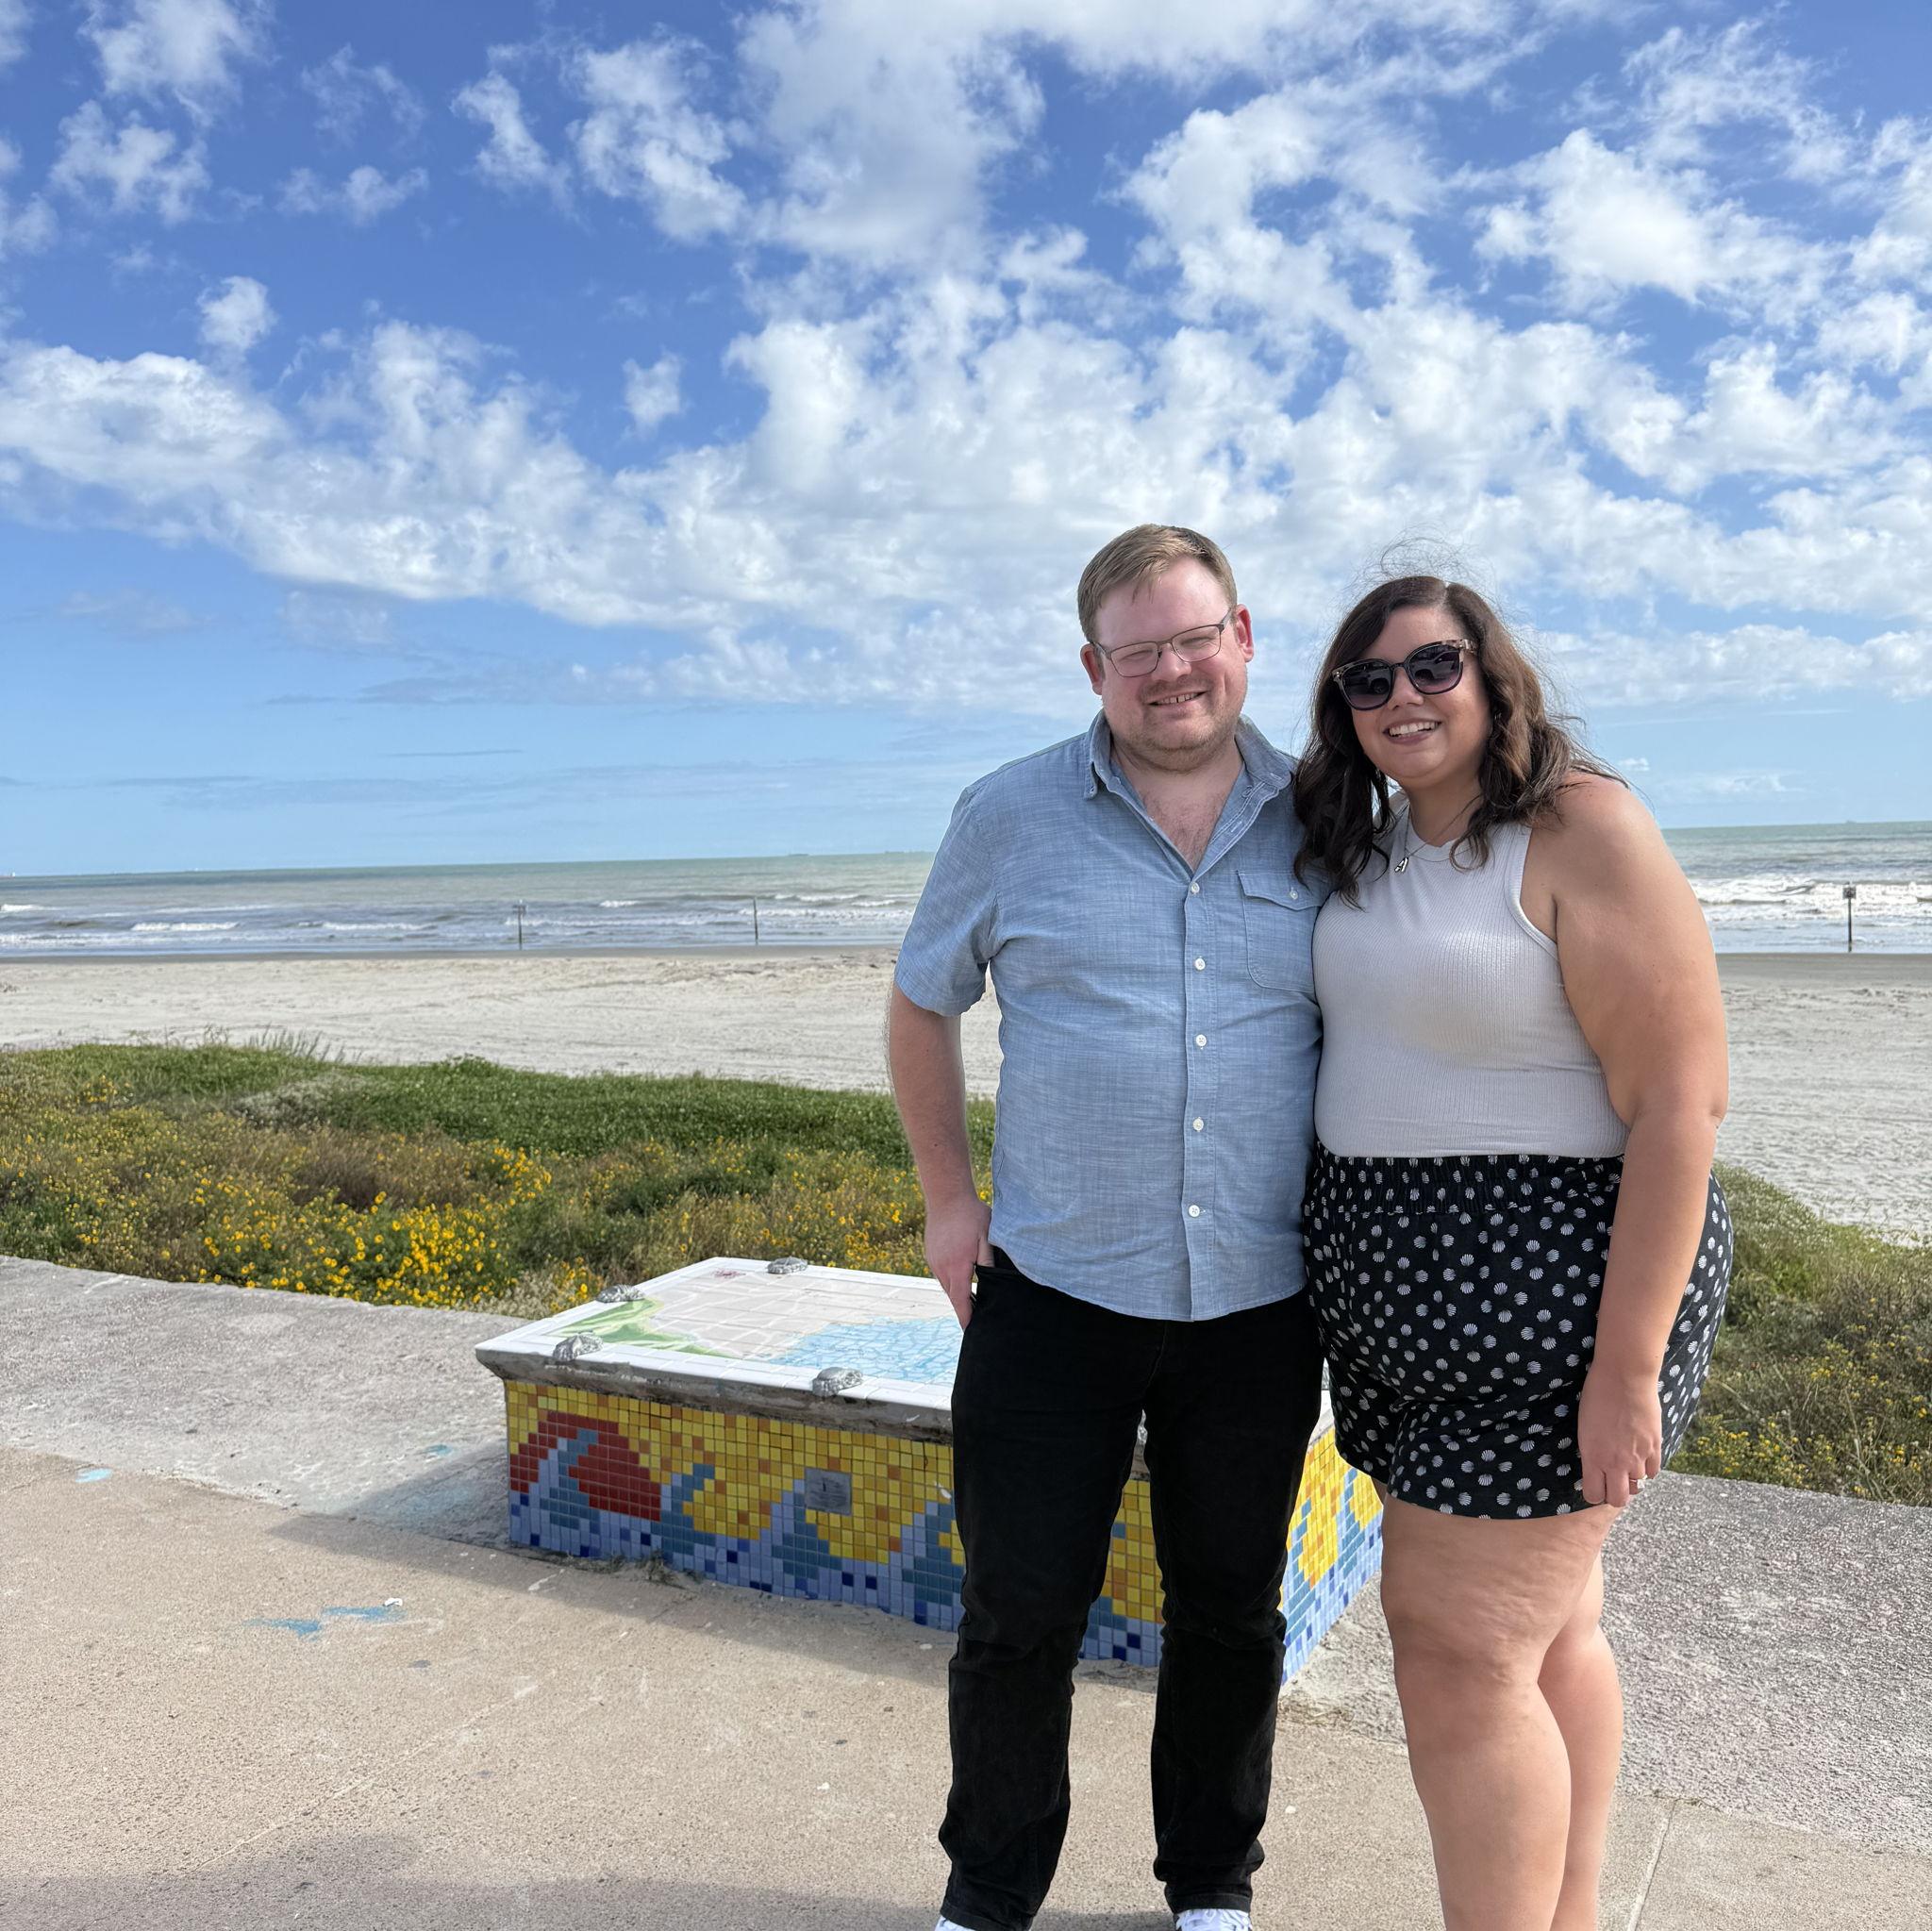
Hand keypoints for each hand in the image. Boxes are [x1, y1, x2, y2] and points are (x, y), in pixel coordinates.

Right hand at [924, 1191, 992, 1327]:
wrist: (946, 1195)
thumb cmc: (971, 1215)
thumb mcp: (987, 1237)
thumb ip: (988, 1261)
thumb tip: (991, 1283)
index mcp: (957, 1266)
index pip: (961, 1300)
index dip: (966, 1317)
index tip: (970, 1331)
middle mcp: (942, 1267)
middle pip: (953, 1296)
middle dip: (963, 1308)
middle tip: (977, 1318)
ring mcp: (934, 1260)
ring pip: (946, 1285)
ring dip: (957, 1293)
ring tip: (971, 1300)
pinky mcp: (931, 1254)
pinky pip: (941, 1274)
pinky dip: (951, 1280)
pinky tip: (962, 1276)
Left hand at [1577, 1363, 1663, 1508]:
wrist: (1624, 1377)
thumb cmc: (1597, 1396)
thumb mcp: (1583, 1427)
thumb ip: (1592, 1452)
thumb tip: (1597, 1467)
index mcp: (1593, 1456)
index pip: (1593, 1495)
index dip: (1594, 1493)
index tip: (1594, 1484)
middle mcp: (1616, 1462)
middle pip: (1619, 1499)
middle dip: (1614, 1494)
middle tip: (1612, 1481)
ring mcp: (1638, 1456)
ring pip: (1638, 1485)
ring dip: (1632, 1478)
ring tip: (1626, 1461)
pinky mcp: (1655, 1447)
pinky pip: (1654, 1472)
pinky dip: (1647, 1468)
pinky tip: (1641, 1456)